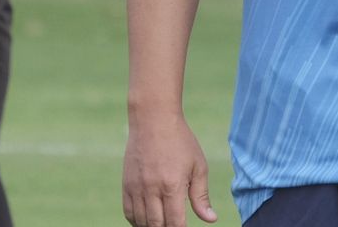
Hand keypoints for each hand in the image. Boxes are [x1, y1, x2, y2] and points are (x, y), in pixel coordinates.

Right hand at [122, 111, 216, 226]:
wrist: (153, 119)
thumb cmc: (180, 141)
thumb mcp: (198, 166)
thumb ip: (201, 196)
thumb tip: (210, 219)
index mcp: (172, 185)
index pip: (175, 223)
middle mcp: (152, 189)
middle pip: (156, 225)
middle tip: (174, 225)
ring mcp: (136, 187)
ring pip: (141, 222)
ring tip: (162, 223)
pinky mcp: (126, 184)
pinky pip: (128, 212)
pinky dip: (137, 221)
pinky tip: (147, 220)